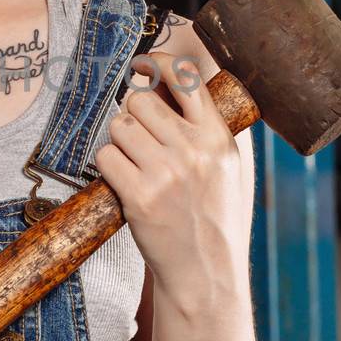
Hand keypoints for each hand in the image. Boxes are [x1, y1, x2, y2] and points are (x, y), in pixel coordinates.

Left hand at [93, 49, 248, 293]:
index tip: (142, 65)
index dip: (158, 64)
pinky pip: (106, 157)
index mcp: (220, 137)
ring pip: (119, 126)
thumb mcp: (235, 169)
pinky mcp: (140, 197)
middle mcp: (194, 150)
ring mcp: (166, 173)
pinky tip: (124, 183)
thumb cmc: (218, 221)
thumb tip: (185, 85)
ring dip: (118, 142)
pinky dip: (108, 168)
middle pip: (140, 100)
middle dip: (132, 115)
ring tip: (134, 165)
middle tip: (138, 139)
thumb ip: (214, 128)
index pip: (187, 78)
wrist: (207, 276)